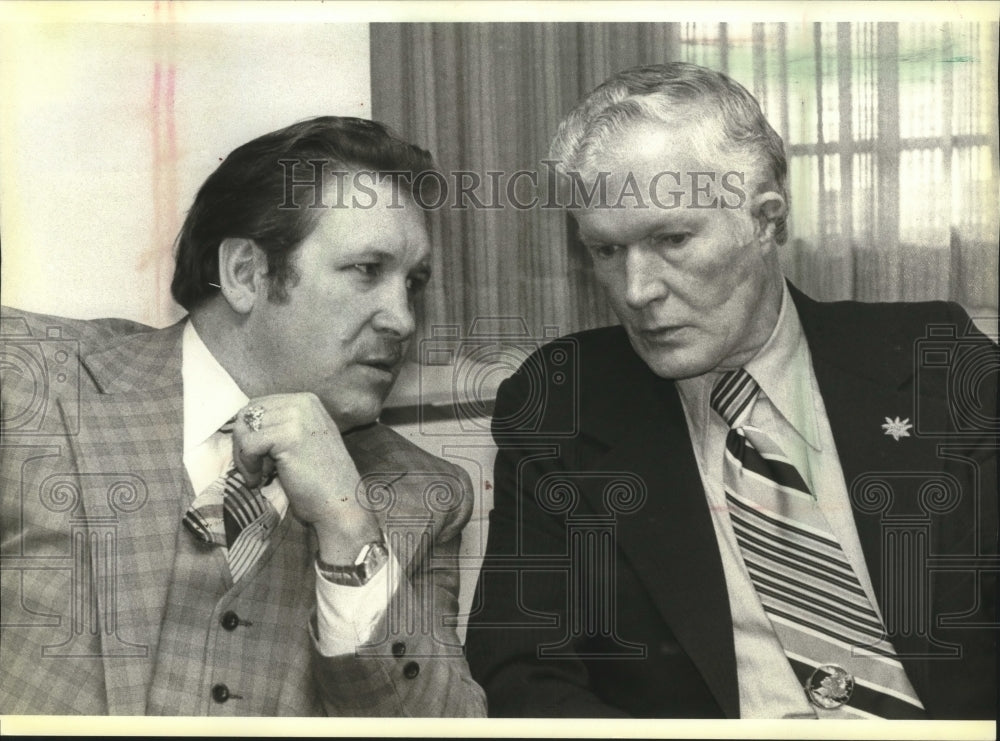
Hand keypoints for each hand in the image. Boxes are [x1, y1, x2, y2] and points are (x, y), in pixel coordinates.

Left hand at [231, 393, 380, 562]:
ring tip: (259, 476)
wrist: (340, 504)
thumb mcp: (300, 442)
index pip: (258, 406)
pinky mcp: (289, 435)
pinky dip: (248, 466)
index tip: (258, 460)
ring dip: (244, 457)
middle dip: (243, 444)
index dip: (249, 434)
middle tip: (255, 470)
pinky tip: (260, 480)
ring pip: (245, 428)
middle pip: (248, 414)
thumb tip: (240, 423)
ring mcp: (297, 416)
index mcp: (306, 401)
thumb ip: (278, 426)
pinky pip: (249, 444)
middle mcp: (302, 402)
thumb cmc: (318, 481)